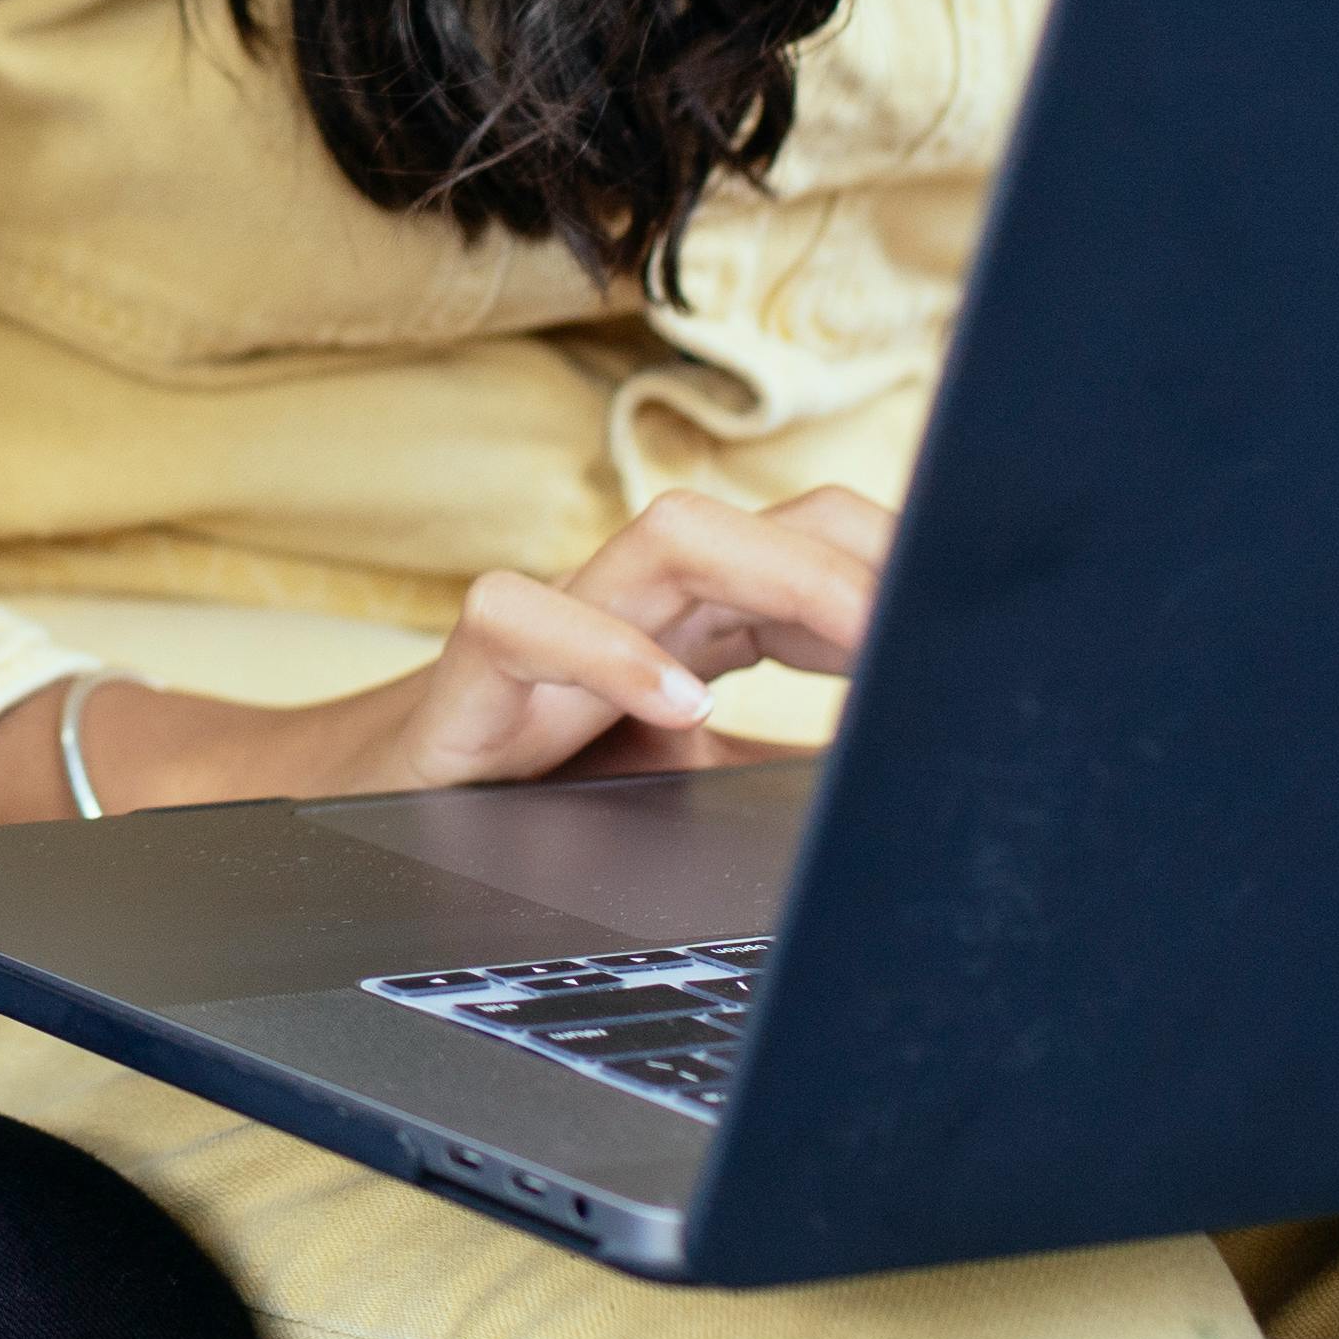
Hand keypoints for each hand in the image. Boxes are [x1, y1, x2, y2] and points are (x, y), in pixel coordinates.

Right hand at [0, 489, 890, 826]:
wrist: (338, 821)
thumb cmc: (522, 809)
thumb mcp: (676, 795)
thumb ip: (771, 777)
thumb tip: (917, 804)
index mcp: (693, 626)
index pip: (815, 546)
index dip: (904, 563)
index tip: (1000, 611)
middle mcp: (628, 606)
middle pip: (762, 517)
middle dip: (861, 557)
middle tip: (945, 632)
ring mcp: (549, 627)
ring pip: (665, 537)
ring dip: (774, 577)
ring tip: (857, 638)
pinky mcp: (468, 673)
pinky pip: (521, 618)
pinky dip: (605, 654)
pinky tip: (678, 709)